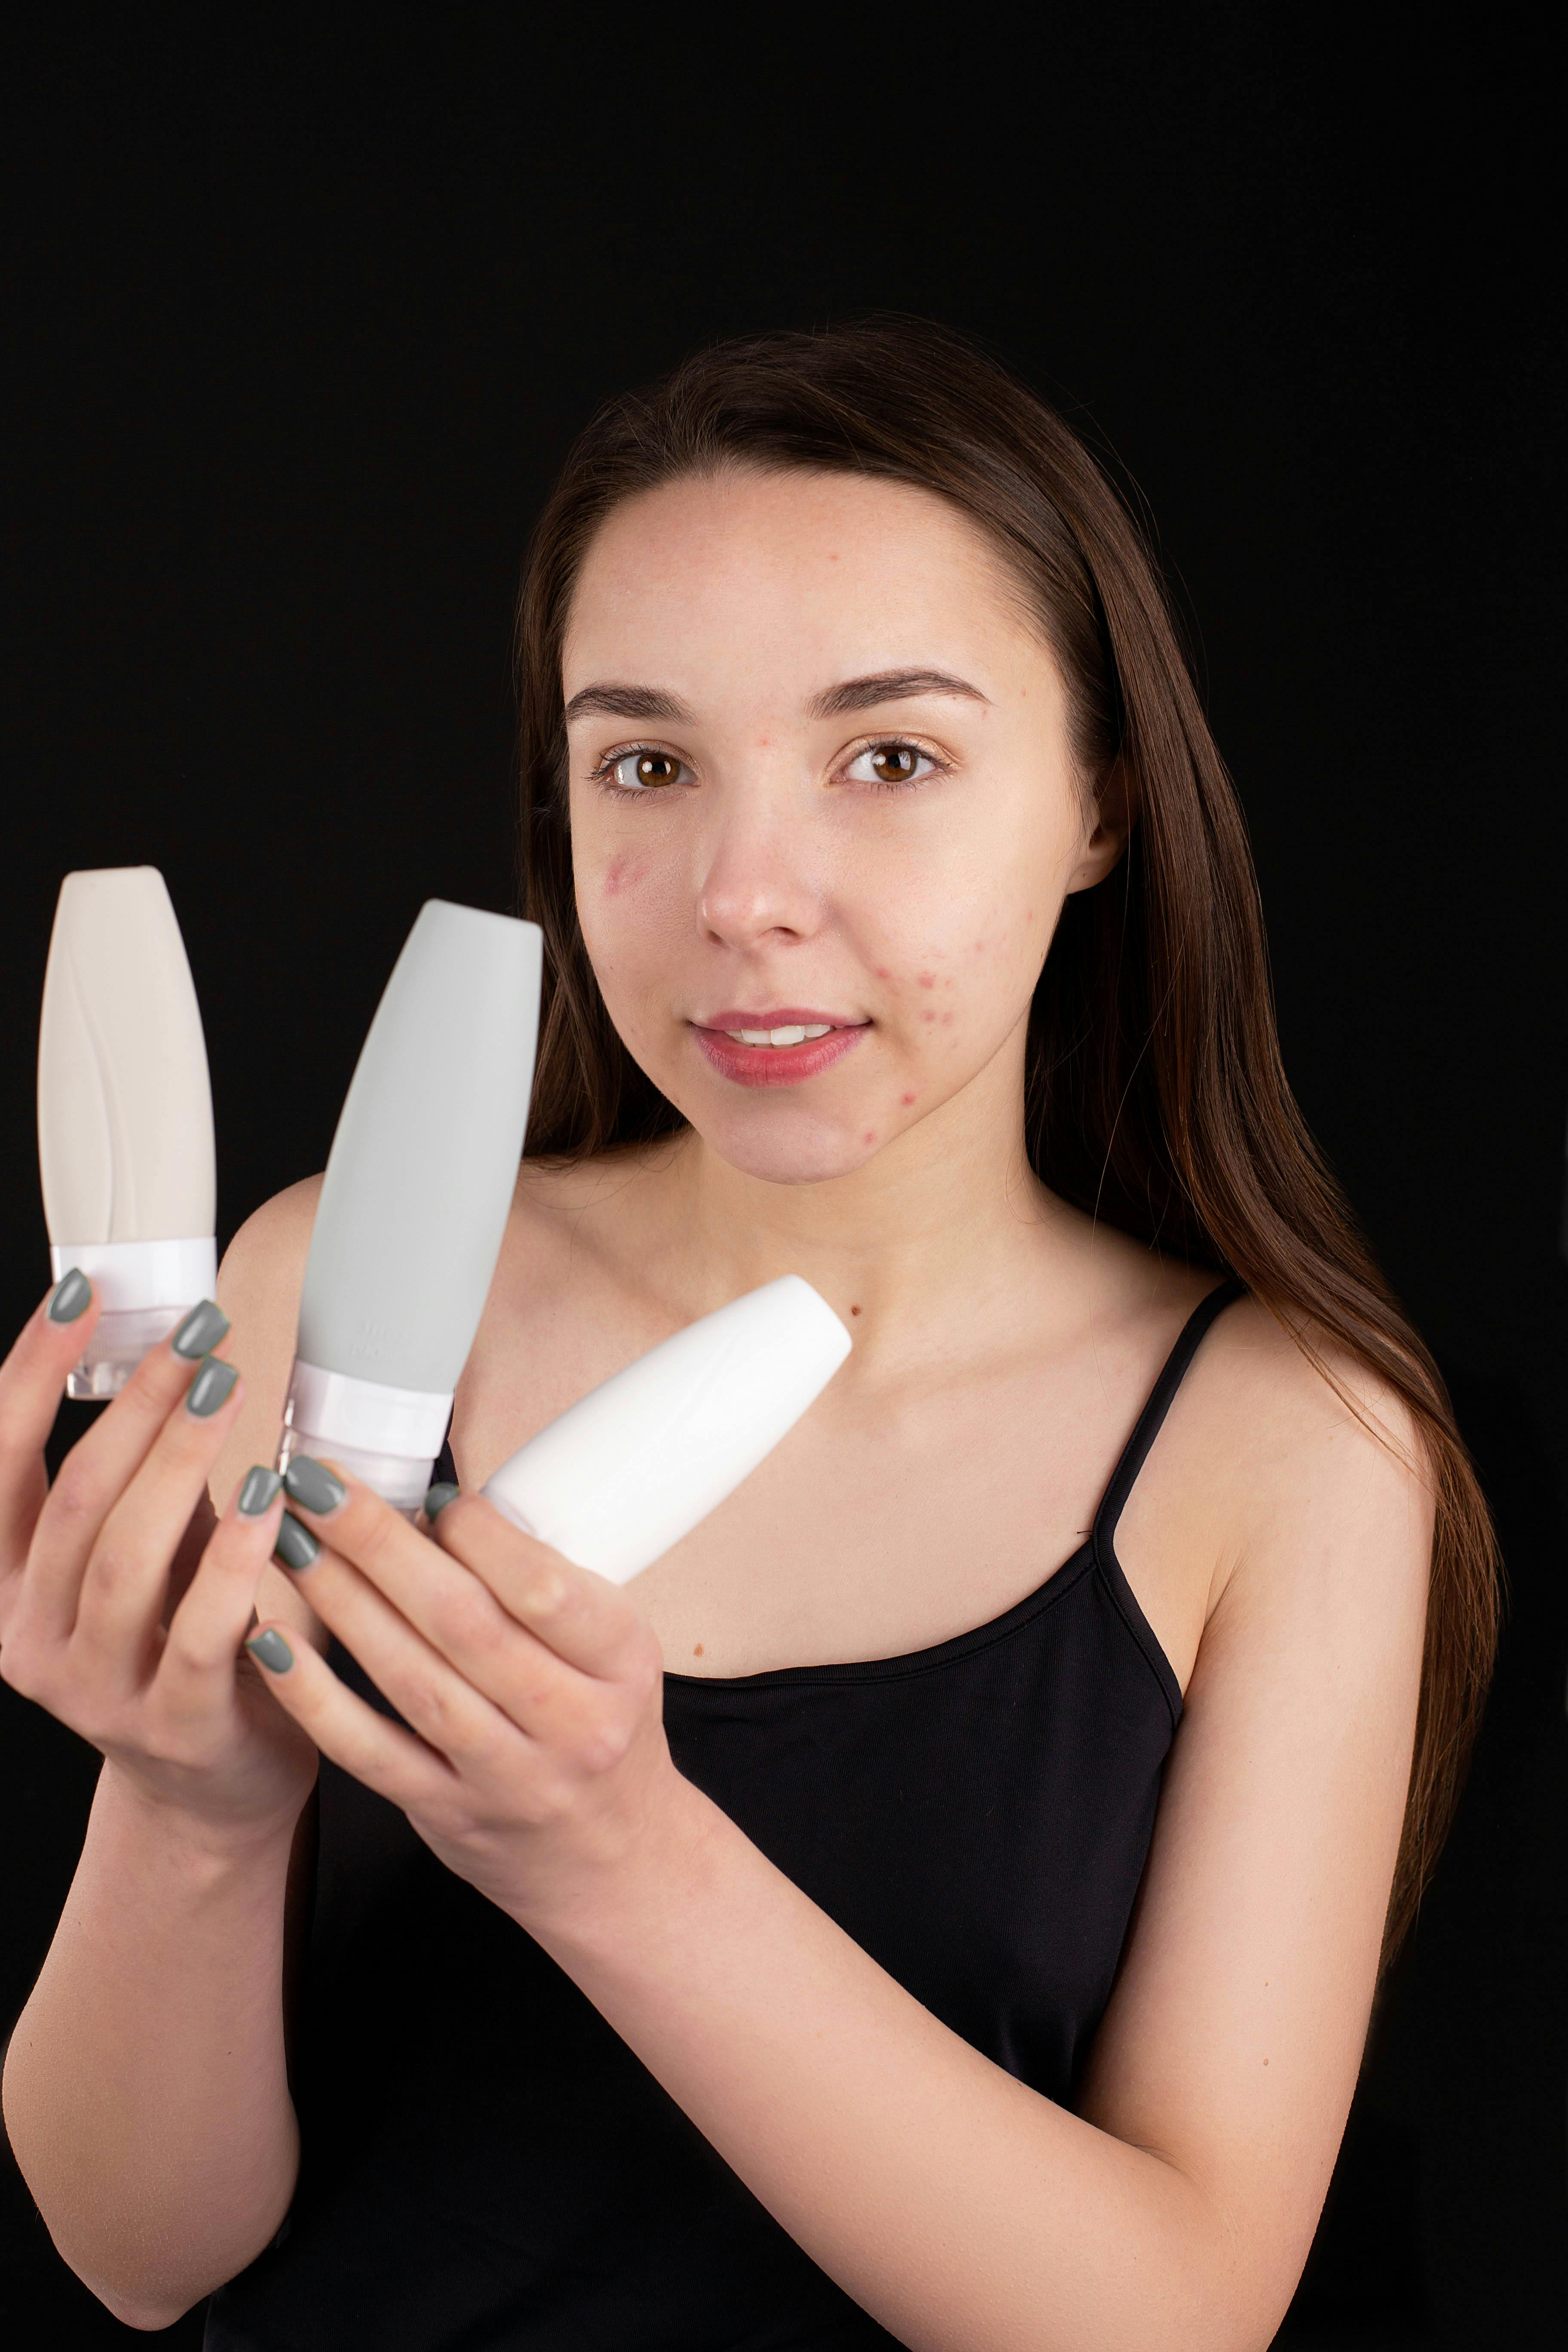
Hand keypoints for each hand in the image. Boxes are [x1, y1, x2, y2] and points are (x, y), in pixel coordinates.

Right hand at [0, 1275, 317, 1845]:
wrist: (212, 1782)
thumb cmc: (182, 1637)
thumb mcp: (144, 1553)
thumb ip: (142, 1478)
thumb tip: (178, 1351)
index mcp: (9, 1584)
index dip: (31, 1371)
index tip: (83, 1292)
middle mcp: (33, 1636)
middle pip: (77, 1500)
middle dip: (136, 1405)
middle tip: (197, 1337)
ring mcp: (97, 1689)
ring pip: (126, 1560)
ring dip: (179, 1464)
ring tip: (226, 1391)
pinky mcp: (175, 1724)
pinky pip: (203, 1630)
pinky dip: (237, 1559)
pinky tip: (270, 1501)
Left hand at [242, 1462, 681, 1928]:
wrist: (609, 1854)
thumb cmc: (601, 1720)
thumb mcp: (612, 1647)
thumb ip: (541, 1585)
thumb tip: (434, 1510)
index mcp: (620, 1662)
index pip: (545, 1590)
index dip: (480, 1537)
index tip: (428, 1494)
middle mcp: (569, 1725)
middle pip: (464, 1625)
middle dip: (379, 1545)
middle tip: (319, 1485)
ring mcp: (505, 1777)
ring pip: (411, 1681)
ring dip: (340, 1602)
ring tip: (288, 1541)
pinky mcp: (445, 1813)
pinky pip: (368, 1753)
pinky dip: (315, 1698)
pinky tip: (272, 1642)